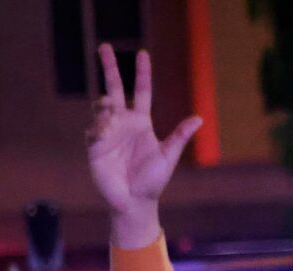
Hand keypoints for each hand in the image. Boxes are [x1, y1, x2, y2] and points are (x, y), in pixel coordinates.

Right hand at [87, 46, 199, 239]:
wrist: (133, 202)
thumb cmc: (152, 182)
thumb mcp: (168, 156)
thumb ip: (179, 136)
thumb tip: (200, 118)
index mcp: (141, 123)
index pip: (140, 92)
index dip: (141, 73)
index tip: (142, 53)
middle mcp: (123, 123)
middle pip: (114, 88)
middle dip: (109, 67)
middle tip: (104, 46)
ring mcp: (108, 133)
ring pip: (101, 107)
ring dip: (104, 105)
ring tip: (109, 110)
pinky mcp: (95, 146)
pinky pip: (93, 129)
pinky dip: (97, 128)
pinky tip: (103, 136)